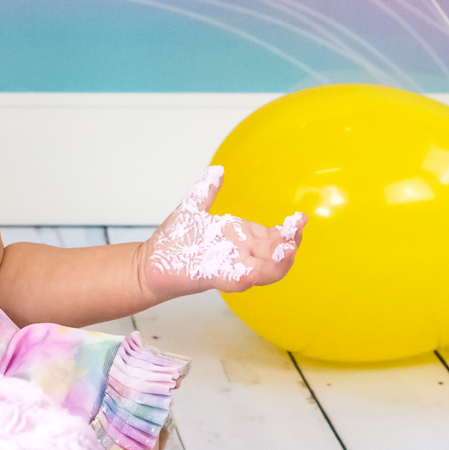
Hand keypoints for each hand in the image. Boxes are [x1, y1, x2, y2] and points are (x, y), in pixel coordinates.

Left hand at [142, 166, 304, 300]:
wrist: (149, 262)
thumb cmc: (173, 243)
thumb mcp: (193, 209)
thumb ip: (207, 191)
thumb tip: (218, 170)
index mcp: (240, 238)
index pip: (274, 237)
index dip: (289, 230)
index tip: (299, 219)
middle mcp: (240, 254)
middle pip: (275, 254)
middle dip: (290, 245)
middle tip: (297, 234)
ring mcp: (229, 267)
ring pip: (264, 271)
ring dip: (278, 263)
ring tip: (288, 251)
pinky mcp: (213, 277)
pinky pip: (235, 280)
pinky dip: (246, 277)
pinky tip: (254, 271)